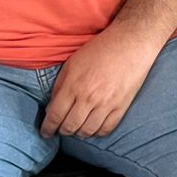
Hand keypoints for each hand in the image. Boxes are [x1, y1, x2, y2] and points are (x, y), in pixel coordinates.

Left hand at [40, 25, 162, 139]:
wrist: (131, 43)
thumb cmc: (100, 50)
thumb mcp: (72, 63)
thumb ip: (60, 86)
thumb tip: (52, 107)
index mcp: (73, 85)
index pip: (55, 115)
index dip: (47, 128)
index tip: (45, 133)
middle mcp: (89, 98)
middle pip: (70, 126)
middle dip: (62, 131)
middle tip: (61, 129)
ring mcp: (106, 104)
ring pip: (87, 131)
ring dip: (79, 133)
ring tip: (77, 128)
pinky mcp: (121, 106)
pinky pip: (106, 129)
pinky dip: (97, 132)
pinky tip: (93, 127)